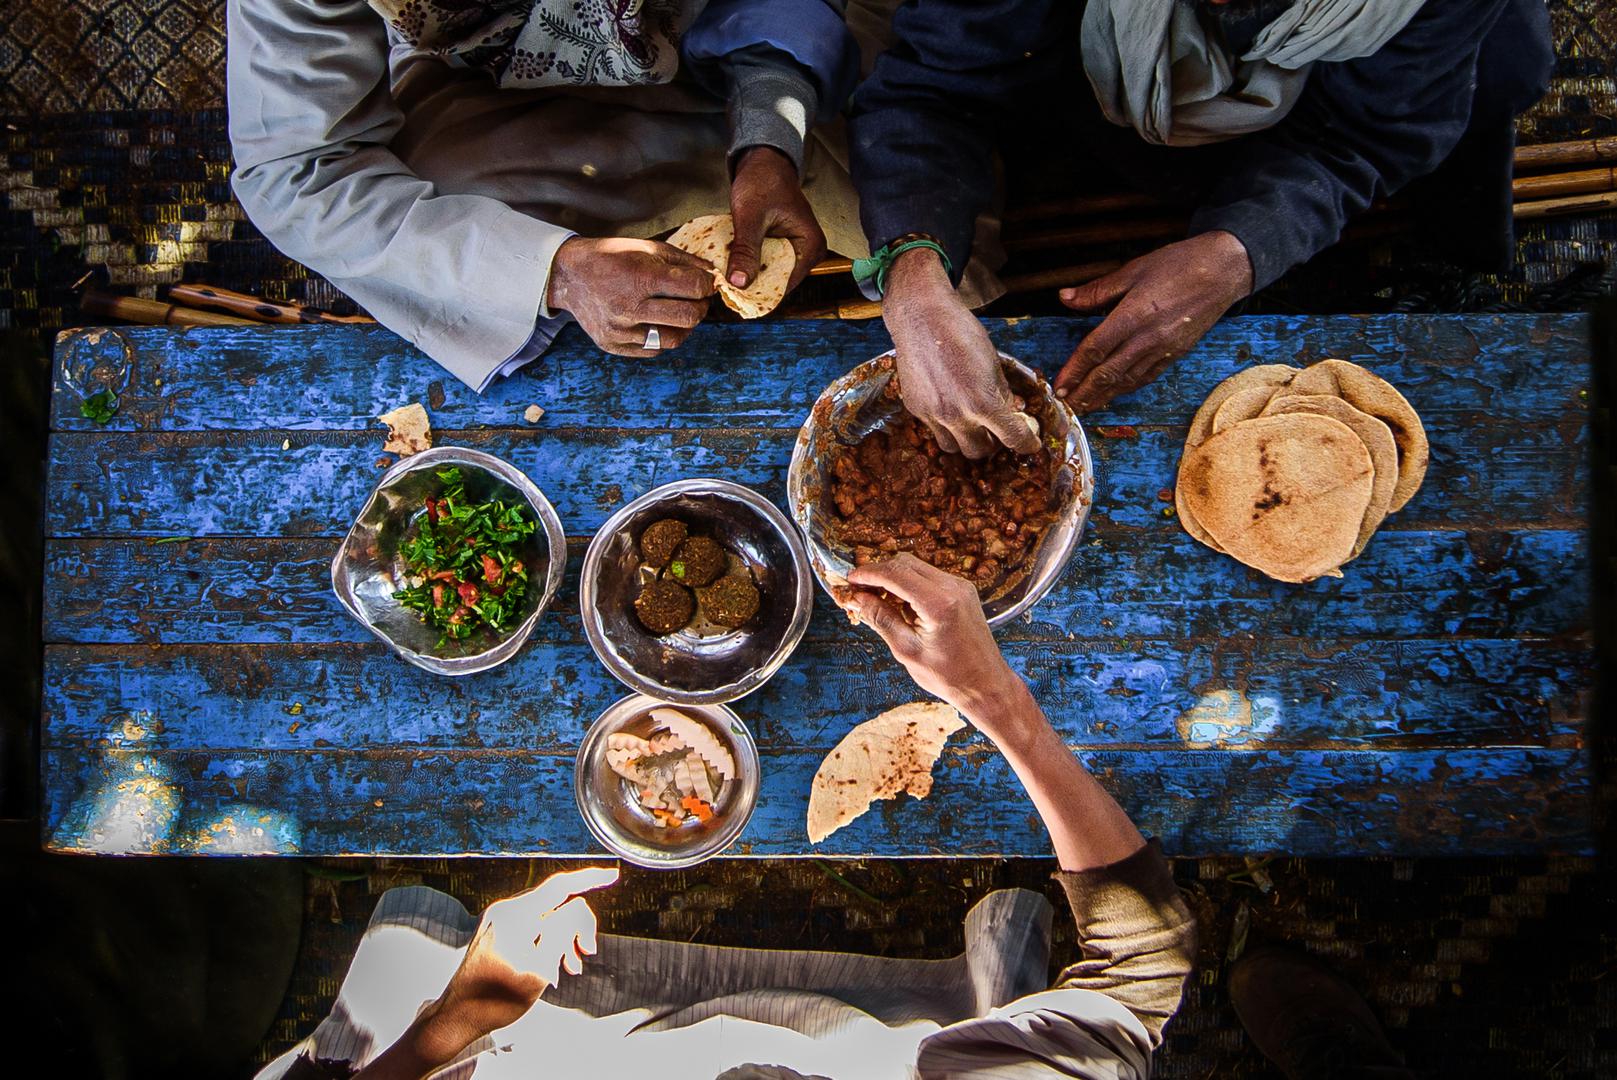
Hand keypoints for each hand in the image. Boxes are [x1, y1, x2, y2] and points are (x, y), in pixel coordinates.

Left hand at [416, 866, 617, 1061]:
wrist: (458, 1016)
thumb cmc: (497, 999)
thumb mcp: (539, 969)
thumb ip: (562, 932)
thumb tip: (578, 905)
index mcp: (515, 916)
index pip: (559, 886)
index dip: (589, 879)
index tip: (612, 875)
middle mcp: (505, 910)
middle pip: (556, 903)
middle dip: (577, 926)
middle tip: (588, 953)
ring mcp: (498, 919)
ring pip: (546, 917)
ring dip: (564, 938)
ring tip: (572, 968)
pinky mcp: (496, 930)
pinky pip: (532, 926)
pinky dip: (547, 942)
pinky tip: (555, 966)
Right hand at [547, 237, 714, 355]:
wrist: (569, 275)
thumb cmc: (611, 257)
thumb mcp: (647, 248)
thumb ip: (683, 261)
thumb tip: (713, 274)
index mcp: (640, 276)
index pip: (694, 287)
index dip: (707, 285)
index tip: (706, 283)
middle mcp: (630, 306)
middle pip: (689, 316)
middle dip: (701, 306)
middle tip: (697, 299)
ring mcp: (620, 330)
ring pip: (674, 339)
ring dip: (685, 326)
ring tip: (680, 312)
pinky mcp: (614, 345)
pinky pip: (654, 350)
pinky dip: (663, 336)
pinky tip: (658, 322)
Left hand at [727, 146, 825, 292]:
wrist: (763, 162)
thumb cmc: (763, 181)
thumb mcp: (751, 216)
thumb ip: (746, 250)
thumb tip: (739, 283)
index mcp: (810, 246)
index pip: (785, 283)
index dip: (758, 291)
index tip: (731, 294)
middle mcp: (807, 253)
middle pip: (777, 281)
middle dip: (750, 283)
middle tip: (722, 284)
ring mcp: (794, 251)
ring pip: (768, 273)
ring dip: (747, 273)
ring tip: (724, 273)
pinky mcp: (781, 248)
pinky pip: (764, 263)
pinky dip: (747, 263)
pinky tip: (730, 263)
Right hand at [842, 554, 1019, 724]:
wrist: (985, 684)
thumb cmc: (948, 676)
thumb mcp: (906, 649)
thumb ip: (881, 619)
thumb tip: (858, 599)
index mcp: (938, 604)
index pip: (895, 574)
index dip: (868, 573)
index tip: (850, 580)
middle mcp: (952, 588)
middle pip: (905, 563)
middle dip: (879, 572)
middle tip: (859, 590)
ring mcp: (960, 587)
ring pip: (916, 567)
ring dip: (893, 577)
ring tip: (875, 598)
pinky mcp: (963, 591)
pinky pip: (929, 577)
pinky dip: (909, 584)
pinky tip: (897, 602)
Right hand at [882, 248, 1041, 459]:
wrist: (920, 318)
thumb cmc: (962, 333)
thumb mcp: (993, 362)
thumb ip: (1002, 393)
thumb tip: (1012, 412)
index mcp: (984, 403)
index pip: (1013, 439)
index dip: (1027, 444)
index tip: (1030, 443)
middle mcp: (957, 416)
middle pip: (979, 452)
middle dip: (991, 444)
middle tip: (996, 430)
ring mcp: (933, 415)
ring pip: (953, 448)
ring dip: (965, 440)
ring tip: (970, 423)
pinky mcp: (915, 409)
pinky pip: (934, 430)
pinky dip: (945, 425)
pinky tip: (949, 405)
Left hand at [1053, 230, 1252, 411]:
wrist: (1223, 271)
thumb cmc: (1179, 265)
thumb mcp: (1133, 270)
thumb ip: (1097, 290)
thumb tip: (1065, 297)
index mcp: (1133, 315)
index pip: (1095, 350)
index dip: (1074, 370)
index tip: (1059, 385)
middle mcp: (1148, 338)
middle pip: (1108, 373)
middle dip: (1084, 392)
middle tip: (1066, 406)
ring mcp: (1164, 349)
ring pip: (1127, 380)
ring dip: (1103, 396)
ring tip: (1086, 406)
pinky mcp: (1176, 354)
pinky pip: (1146, 376)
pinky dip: (1127, 388)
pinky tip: (1115, 393)